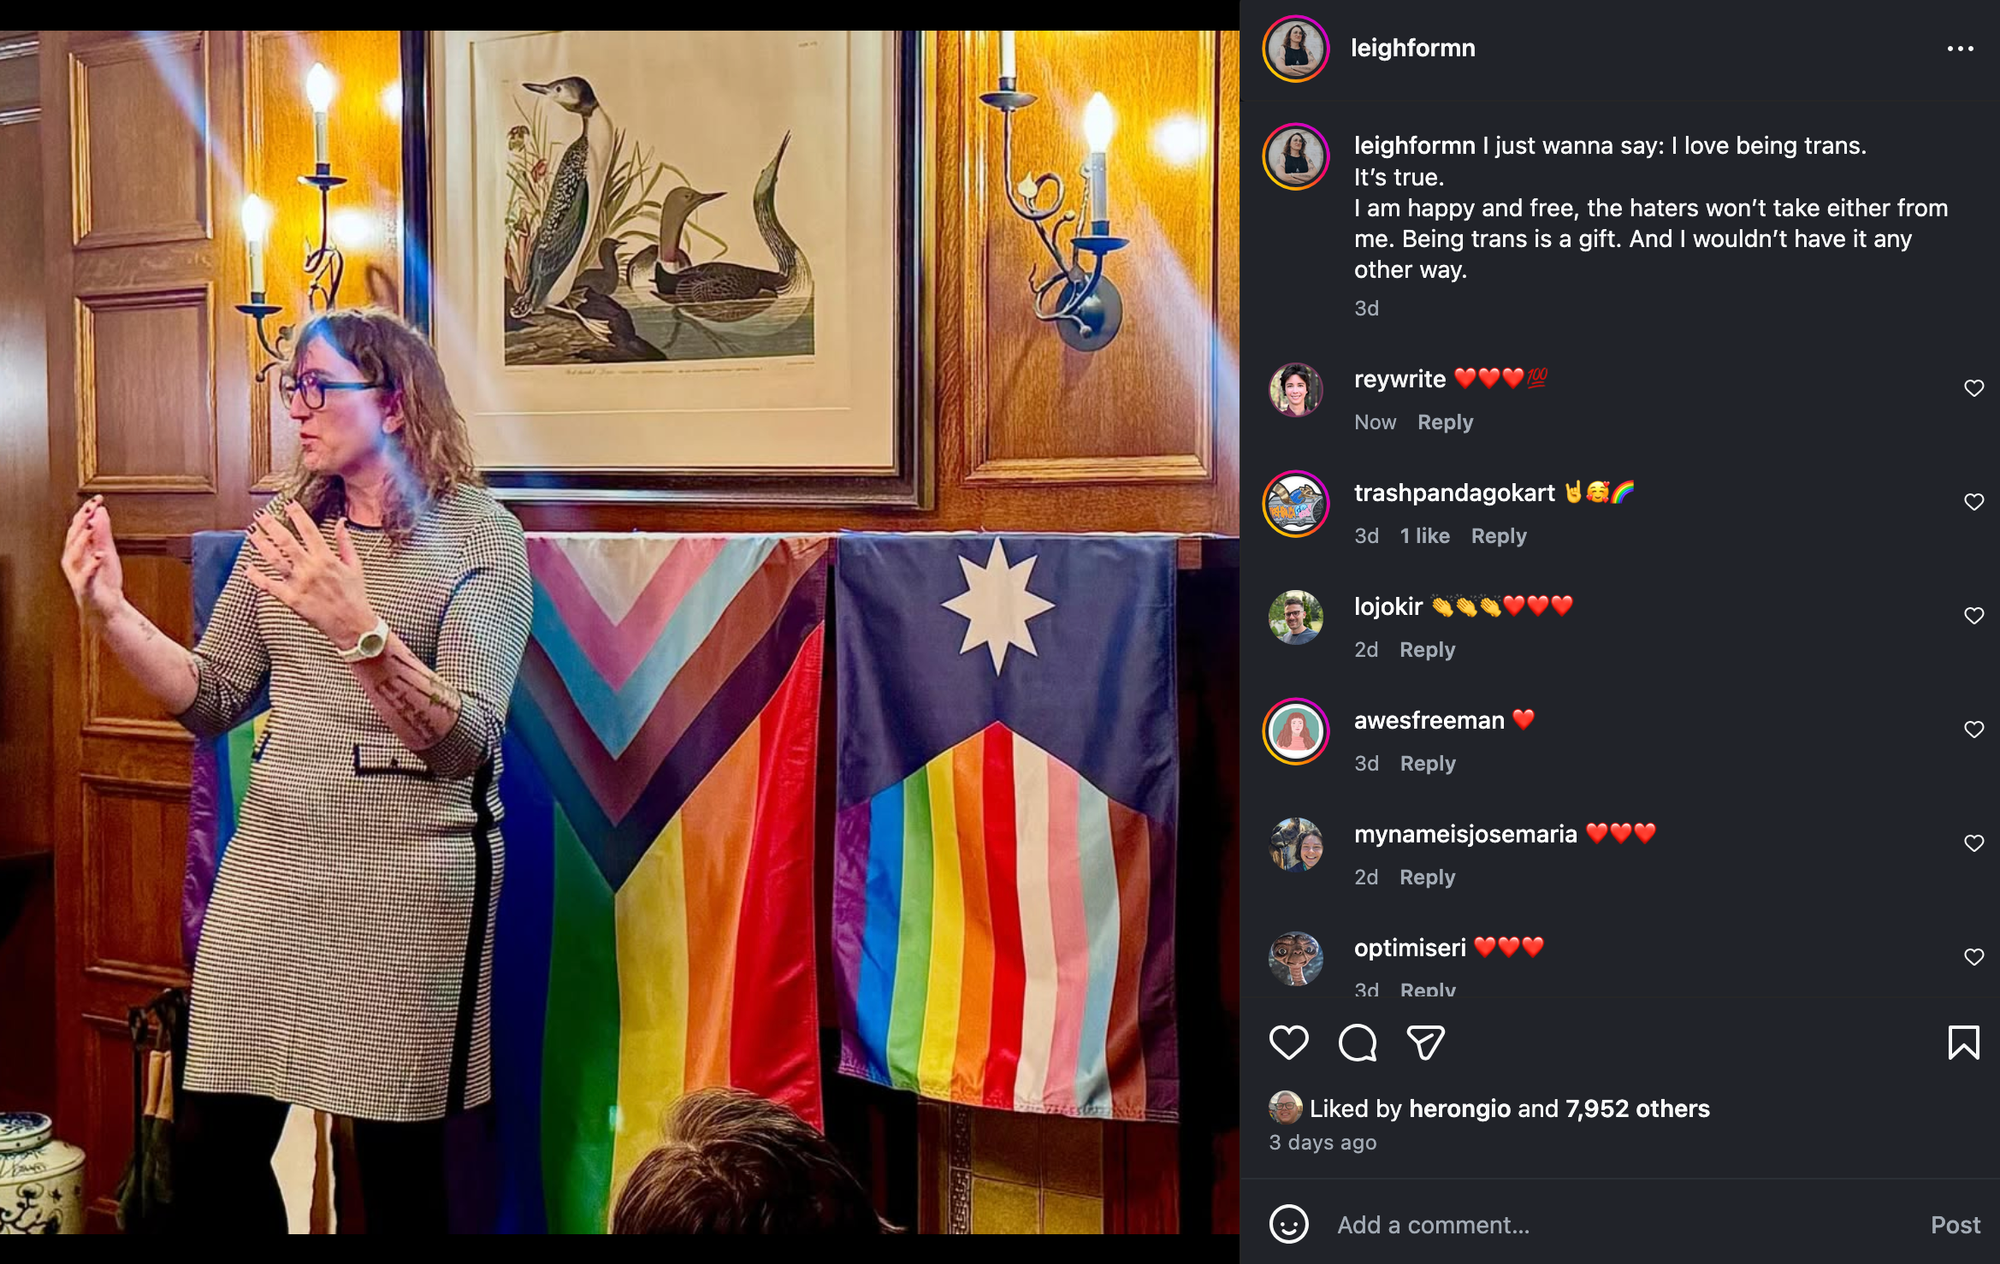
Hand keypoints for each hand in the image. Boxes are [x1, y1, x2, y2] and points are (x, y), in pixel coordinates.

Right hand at [61, 495, 124, 623]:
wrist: (108, 608)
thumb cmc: (104, 580)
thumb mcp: (107, 551)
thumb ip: (102, 532)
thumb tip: (100, 510)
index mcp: (78, 551)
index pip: (79, 527)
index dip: (86, 512)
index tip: (97, 498)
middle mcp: (74, 561)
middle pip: (73, 537)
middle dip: (81, 521)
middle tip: (90, 507)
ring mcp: (77, 574)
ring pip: (74, 555)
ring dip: (82, 540)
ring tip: (91, 527)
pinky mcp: (85, 588)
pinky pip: (85, 576)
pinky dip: (92, 565)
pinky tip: (100, 556)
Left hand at [244, 502, 378, 648]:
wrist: (352, 625)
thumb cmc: (355, 595)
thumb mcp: (355, 565)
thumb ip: (345, 542)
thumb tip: (341, 522)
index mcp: (327, 558)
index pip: (308, 529)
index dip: (296, 514)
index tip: (288, 504)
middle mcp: (310, 568)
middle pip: (285, 540)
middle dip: (271, 525)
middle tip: (261, 516)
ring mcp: (299, 583)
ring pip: (274, 559)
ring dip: (260, 544)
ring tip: (252, 534)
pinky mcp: (290, 599)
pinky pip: (268, 585)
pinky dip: (256, 576)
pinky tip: (248, 568)